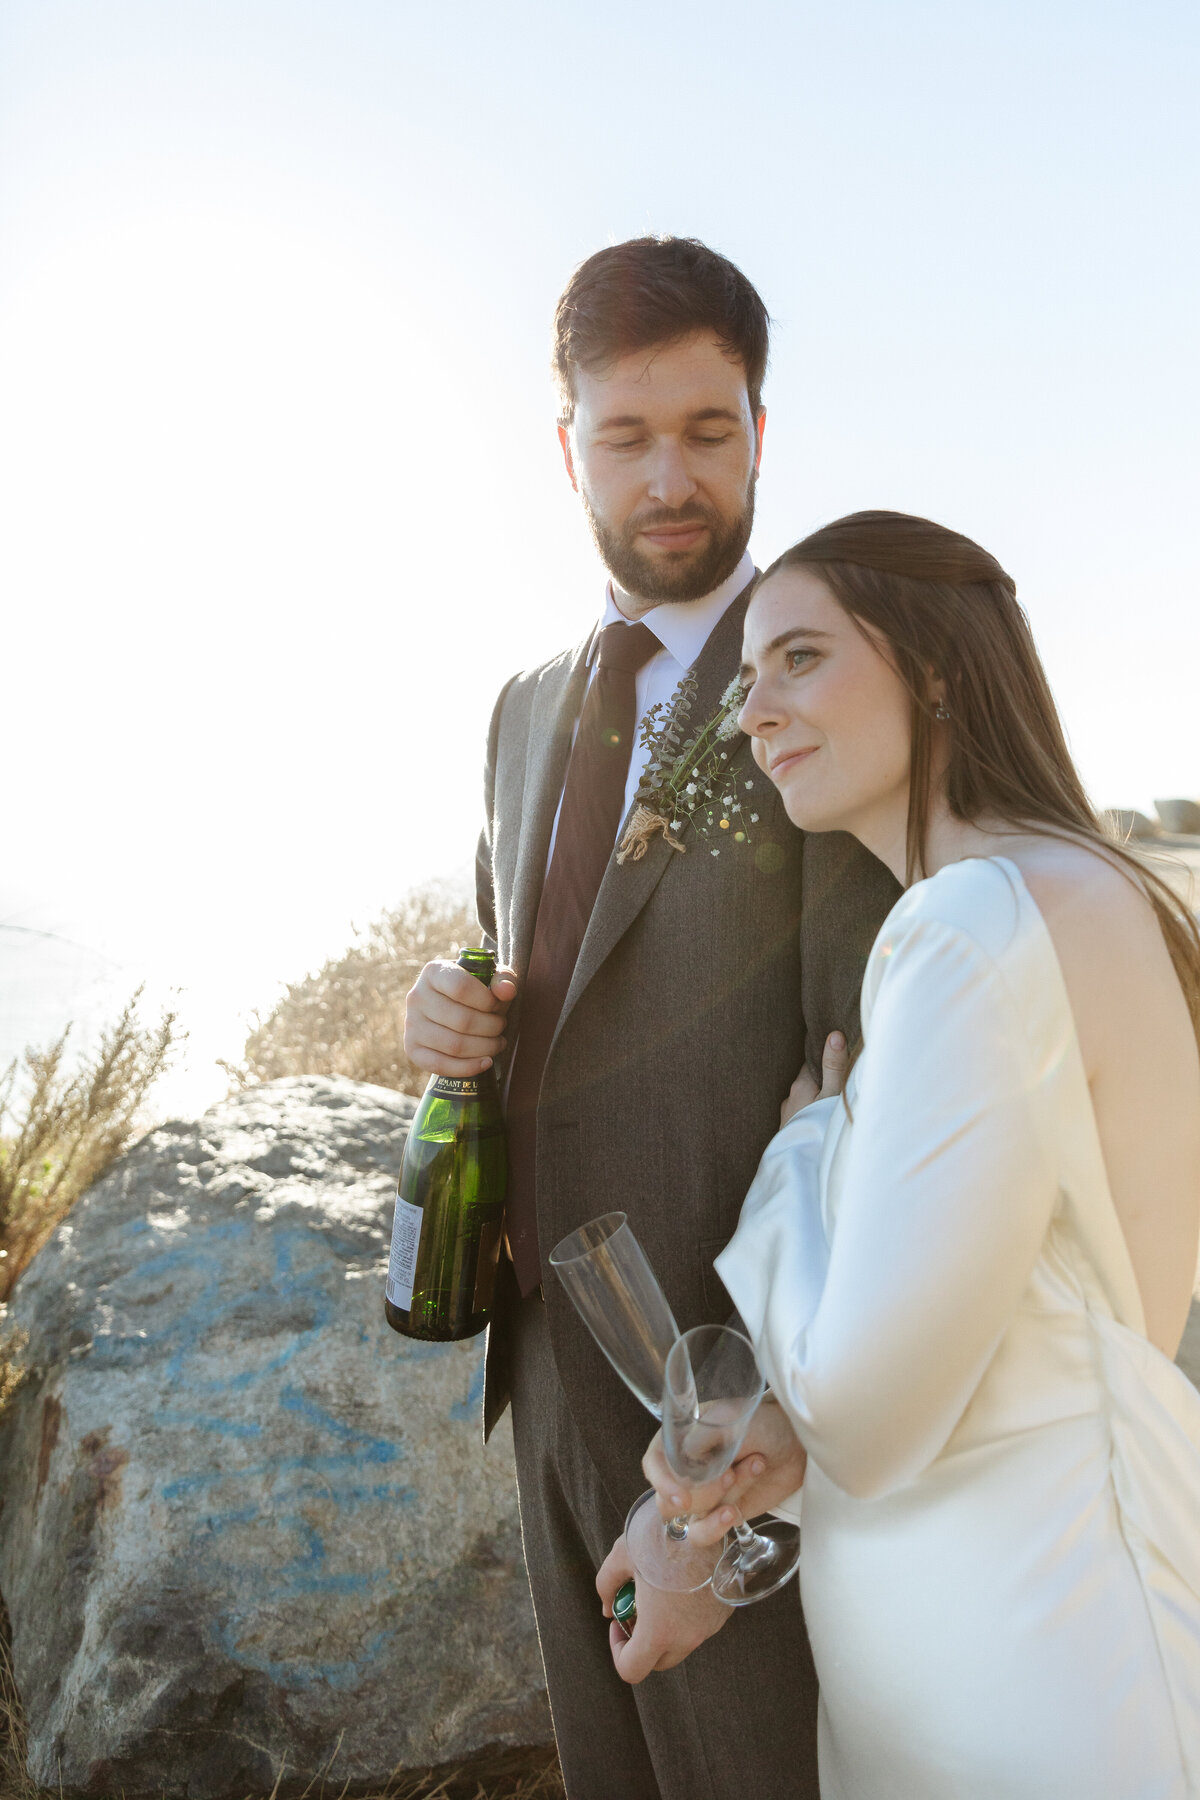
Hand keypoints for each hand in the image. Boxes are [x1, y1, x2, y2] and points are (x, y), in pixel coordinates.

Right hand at [403, 957, 517, 1077]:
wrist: (449, 1006)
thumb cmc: (474, 991)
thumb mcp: (490, 978)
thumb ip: (503, 979)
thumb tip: (508, 991)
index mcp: (434, 972)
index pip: (461, 987)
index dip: (488, 1001)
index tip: (498, 1006)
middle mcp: (416, 996)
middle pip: (462, 1020)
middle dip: (492, 1027)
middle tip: (501, 1027)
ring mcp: (411, 1024)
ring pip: (454, 1045)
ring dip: (485, 1048)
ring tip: (498, 1043)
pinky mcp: (411, 1048)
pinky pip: (439, 1065)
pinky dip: (468, 1067)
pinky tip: (486, 1062)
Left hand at [596, 1535, 731, 1682]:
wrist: (708, 1517)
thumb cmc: (661, 1535)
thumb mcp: (622, 1554)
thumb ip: (606, 1585)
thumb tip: (607, 1608)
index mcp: (658, 1630)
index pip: (632, 1670)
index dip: (617, 1651)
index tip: (618, 1622)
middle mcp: (687, 1637)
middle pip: (658, 1662)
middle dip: (642, 1642)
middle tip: (636, 1609)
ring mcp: (708, 1628)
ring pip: (680, 1645)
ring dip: (665, 1630)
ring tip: (658, 1592)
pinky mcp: (723, 1615)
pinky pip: (699, 1627)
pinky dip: (686, 1618)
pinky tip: (680, 1585)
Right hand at [642, 1396, 807, 1547]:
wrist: (795, 1444)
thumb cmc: (761, 1422)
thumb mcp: (731, 1419)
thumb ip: (703, 1436)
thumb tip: (683, 1456)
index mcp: (680, 1439)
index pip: (653, 1464)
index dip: (661, 1482)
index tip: (683, 1496)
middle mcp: (686, 1470)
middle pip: (668, 1500)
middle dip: (703, 1493)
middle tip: (731, 1472)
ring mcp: (704, 1496)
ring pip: (691, 1518)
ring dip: (718, 1504)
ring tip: (748, 1474)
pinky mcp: (722, 1515)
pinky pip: (707, 1533)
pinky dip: (719, 1526)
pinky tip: (737, 1511)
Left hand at [780, 1029, 847, 1125]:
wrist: (802, 1164)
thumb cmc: (819, 1127)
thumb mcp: (833, 1095)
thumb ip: (834, 1067)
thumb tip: (834, 1035)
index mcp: (801, 1085)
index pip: (811, 1063)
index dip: (823, 1057)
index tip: (835, 1052)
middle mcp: (791, 1098)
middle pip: (808, 1081)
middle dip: (821, 1079)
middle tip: (839, 1077)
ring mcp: (788, 1116)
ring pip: (805, 1100)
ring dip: (816, 1098)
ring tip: (831, 1100)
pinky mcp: (790, 1131)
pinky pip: (803, 1116)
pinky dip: (812, 1114)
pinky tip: (821, 1120)